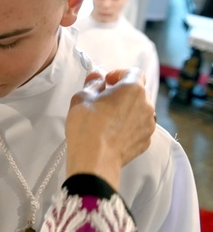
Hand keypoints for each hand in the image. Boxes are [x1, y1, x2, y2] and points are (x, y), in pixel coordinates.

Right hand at [66, 68, 155, 188]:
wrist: (94, 159)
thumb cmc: (87, 125)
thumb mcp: (81, 98)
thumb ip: (92, 84)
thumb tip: (97, 77)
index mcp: (133, 89)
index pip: (134, 72)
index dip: (119, 74)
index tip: (106, 82)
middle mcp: (147, 105)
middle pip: (139, 92)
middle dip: (123, 93)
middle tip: (105, 100)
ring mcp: (149, 125)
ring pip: (140, 111)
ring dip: (128, 110)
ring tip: (109, 119)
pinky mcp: (146, 141)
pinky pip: (139, 128)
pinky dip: (129, 127)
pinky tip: (113, 133)